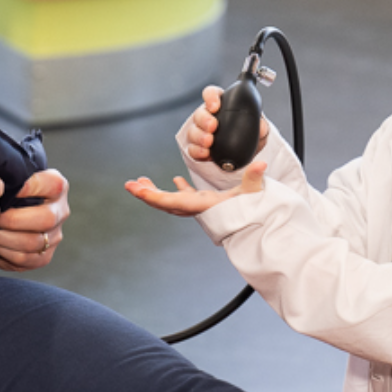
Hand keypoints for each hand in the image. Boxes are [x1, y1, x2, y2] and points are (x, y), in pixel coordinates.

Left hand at [0, 168, 69, 271]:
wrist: (8, 217)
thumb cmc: (8, 194)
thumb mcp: (13, 179)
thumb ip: (10, 177)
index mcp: (57, 186)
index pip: (50, 185)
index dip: (26, 188)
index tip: (2, 190)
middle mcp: (60, 211)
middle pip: (46, 218)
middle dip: (13, 220)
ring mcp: (55, 235)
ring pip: (33, 242)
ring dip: (5, 238)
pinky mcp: (45, 256)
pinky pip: (25, 259)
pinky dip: (4, 252)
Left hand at [124, 159, 266, 216]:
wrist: (260, 227)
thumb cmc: (255, 212)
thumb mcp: (254, 194)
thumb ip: (254, 178)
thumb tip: (261, 163)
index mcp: (202, 205)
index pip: (172, 202)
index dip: (153, 197)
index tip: (137, 191)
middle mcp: (197, 207)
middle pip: (166, 202)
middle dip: (147, 194)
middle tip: (130, 185)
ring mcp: (200, 206)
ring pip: (172, 200)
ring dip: (156, 191)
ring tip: (141, 181)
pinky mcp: (206, 204)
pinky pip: (186, 197)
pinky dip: (178, 189)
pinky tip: (175, 180)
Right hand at [184, 86, 269, 162]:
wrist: (243, 155)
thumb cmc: (248, 136)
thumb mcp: (258, 130)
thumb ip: (261, 127)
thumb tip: (262, 128)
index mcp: (222, 106)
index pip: (212, 94)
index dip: (210, 97)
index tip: (215, 106)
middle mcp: (208, 117)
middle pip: (199, 113)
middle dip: (204, 119)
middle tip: (213, 126)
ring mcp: (201, 132)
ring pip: (193, 130)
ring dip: (199, 136)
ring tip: (209, 142)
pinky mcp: (197, 147)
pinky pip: (192, 148)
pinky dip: (197, 151)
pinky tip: (205, 154)